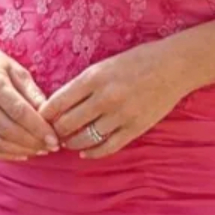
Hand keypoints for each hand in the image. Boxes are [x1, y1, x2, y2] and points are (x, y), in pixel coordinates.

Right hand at [0, 39, 61, 162]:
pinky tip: (20, 153)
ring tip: (39, 151)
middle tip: (50, 147)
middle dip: (32, 142)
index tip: (55, 139)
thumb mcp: (17, 70)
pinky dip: (3, 155)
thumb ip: (33, 93)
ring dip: (20, 151)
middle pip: (7, 130)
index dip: (38, 128)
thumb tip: (51, 117)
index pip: (19, 112)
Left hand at [38, 40, 188, 158]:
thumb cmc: (137, 61)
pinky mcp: (135, 128)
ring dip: (71, 143)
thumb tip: (58, 105)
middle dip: (54, 131)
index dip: (44, 115)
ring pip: (84, 138)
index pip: (57, 103)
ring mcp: (121, 115)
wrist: (174, 65)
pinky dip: (92, 153)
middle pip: (66, 124)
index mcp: (94, 77)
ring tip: (66, 142)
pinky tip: (85, 152)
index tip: (39, 119)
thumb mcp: (104, 65)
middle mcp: (105, 97)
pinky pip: (107, 147)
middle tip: (50, 134)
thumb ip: (83, 84)